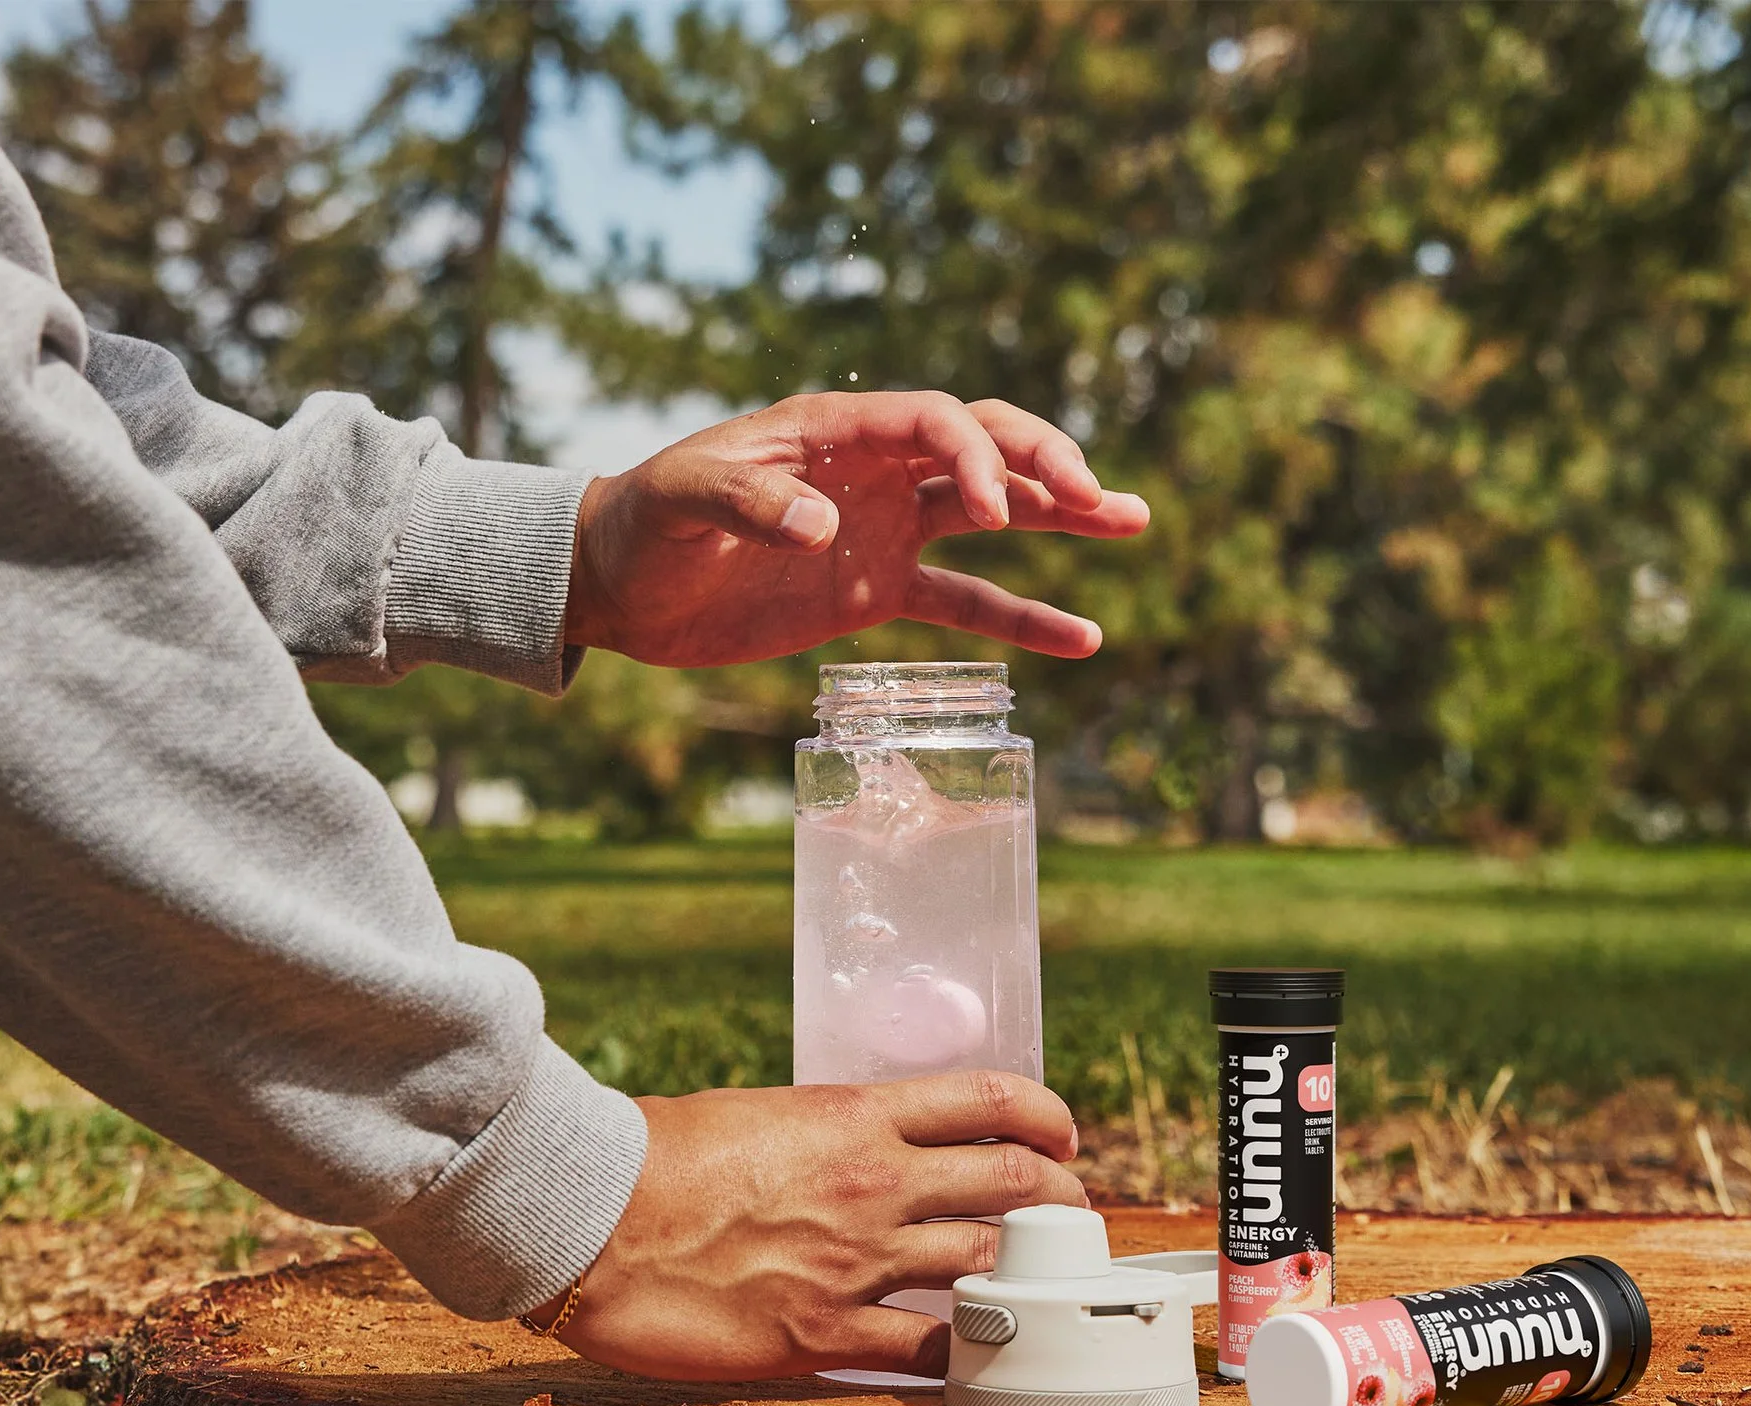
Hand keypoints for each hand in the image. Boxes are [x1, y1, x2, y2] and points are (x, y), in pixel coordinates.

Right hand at [529, 1072, 1087, 1379]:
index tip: (1062, 1137)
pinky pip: (928, 1351)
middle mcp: (874, 1183)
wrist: (590, 1218)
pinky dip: (963, 1352)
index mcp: (855, 1115)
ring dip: (1021, 1275)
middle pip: (1012, 1182)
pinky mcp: (824, 1336)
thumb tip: (860, 1152)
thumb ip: (824, 1133)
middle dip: (1059, 1198)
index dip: (1046, 1117)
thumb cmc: (652, 1157)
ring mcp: (856, 1262)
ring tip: (1030, 1285)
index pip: (989, 1100)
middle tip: (1067, 1213)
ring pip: (986, 1265)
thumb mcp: (758, 1115)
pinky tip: (971, 1355)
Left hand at [564, 391, 1149, 667]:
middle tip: (1105, 502)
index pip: (936, 423)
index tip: (999, 516)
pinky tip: (1083, 638)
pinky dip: (1024, 616)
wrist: (617, 584)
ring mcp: (882, 529)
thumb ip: (751, 503)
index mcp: (835, 430)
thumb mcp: (683, 500)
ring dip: (1063, 515)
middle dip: (1049, 467)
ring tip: (1133, 521)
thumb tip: (825, 526)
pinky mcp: (875, 590)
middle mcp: (873, 470)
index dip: (980, 458)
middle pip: (985, 449)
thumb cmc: (642, 522)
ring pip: (994, 513)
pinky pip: (966, 601)